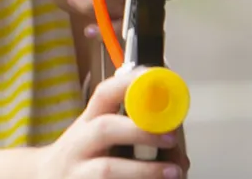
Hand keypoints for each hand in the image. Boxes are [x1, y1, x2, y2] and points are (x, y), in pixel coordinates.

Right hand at [37, 72, 187, 178]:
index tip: (159, 81)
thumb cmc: (80, 156)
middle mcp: (78, 144)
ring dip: (144, 170)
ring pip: (106, 170)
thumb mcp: (94, 133)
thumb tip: (175, 131)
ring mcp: (76, 172)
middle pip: (104, 129)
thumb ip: (127, 125)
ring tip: (173, 172)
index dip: (131, 85)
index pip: (104, 95)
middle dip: (140, 131)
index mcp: (87, 122)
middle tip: (171, 137)